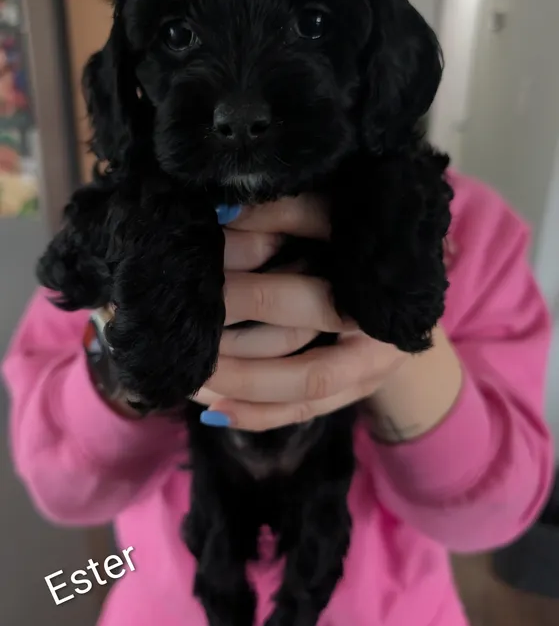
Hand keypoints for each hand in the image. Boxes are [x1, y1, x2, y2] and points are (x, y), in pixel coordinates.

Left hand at [194, 196, 409, 431]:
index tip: (204, 281)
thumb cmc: (366, 242)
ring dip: (239, 383)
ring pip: (299, 389)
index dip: (252, 294)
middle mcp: (377, 338)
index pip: (308, 295)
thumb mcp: (336, 217)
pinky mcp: (351, 395)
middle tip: (187, 331)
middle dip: (235, 340)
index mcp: (376, 289)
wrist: (411, 285)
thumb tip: (224, 211)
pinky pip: (301, 413)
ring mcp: (367, 374)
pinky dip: (257, 414)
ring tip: (189, 371)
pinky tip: (214, 409)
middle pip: (298, 345)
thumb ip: (289, 213)